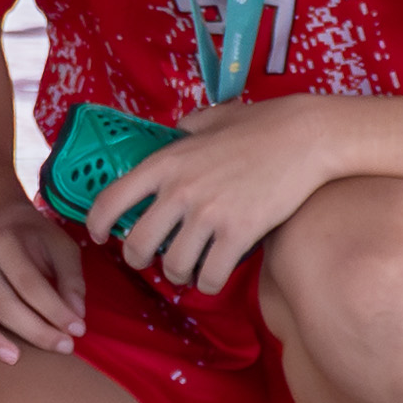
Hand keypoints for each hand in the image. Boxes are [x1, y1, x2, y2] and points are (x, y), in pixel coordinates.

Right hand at [0, 199, 87, 363]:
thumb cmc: (33, 238)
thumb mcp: (59, 245)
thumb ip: (71, 278)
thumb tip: (76, 317)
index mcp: (2, 240)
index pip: (29, 283)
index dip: (55, 310)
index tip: (78, 330)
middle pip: (1, 303)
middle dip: (35, 331)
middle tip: (64, 348)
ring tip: (14, 359)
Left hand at [83, 99, 337, 296]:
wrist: (306, 137)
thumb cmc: (261, 124)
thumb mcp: (212, 119)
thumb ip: (188, 127)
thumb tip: (179, 130)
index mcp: (166, 161)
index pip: (111, 199)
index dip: (97, 224)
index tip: (99, 236)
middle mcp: (180, 190)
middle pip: (138, 245)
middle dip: (139, 260)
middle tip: (151, 260)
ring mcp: (209, 214)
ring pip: (174, 266)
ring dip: (178, 274)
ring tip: (187, 269)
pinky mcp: (239, 233)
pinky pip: (210, 276)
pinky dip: (207, 283)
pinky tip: (212, 277)